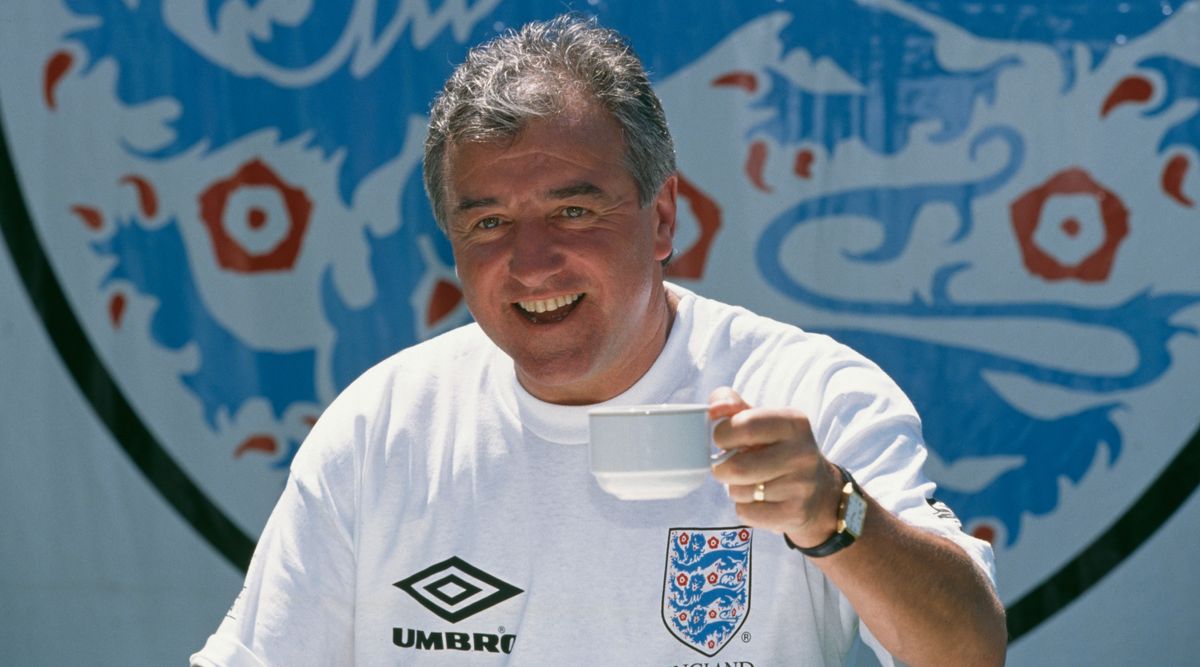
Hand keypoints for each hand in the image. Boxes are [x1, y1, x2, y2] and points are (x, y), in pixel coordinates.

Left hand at [708, 387, 842, 547]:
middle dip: (722, 468)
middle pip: (736, 466)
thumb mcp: (763, 420)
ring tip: (751, 482)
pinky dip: (745, 508)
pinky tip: (761, 500)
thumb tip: (714, 408)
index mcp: (793, 423)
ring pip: (739, 492)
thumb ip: (733, 406)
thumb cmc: (779, 449)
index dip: (721, 435)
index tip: (723, 439)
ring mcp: (801, 485)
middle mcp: (801, 453)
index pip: (743, 425)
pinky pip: (746, 513)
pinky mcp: (795, 513)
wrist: (821, 492)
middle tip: (728, 466)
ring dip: (735, 489)